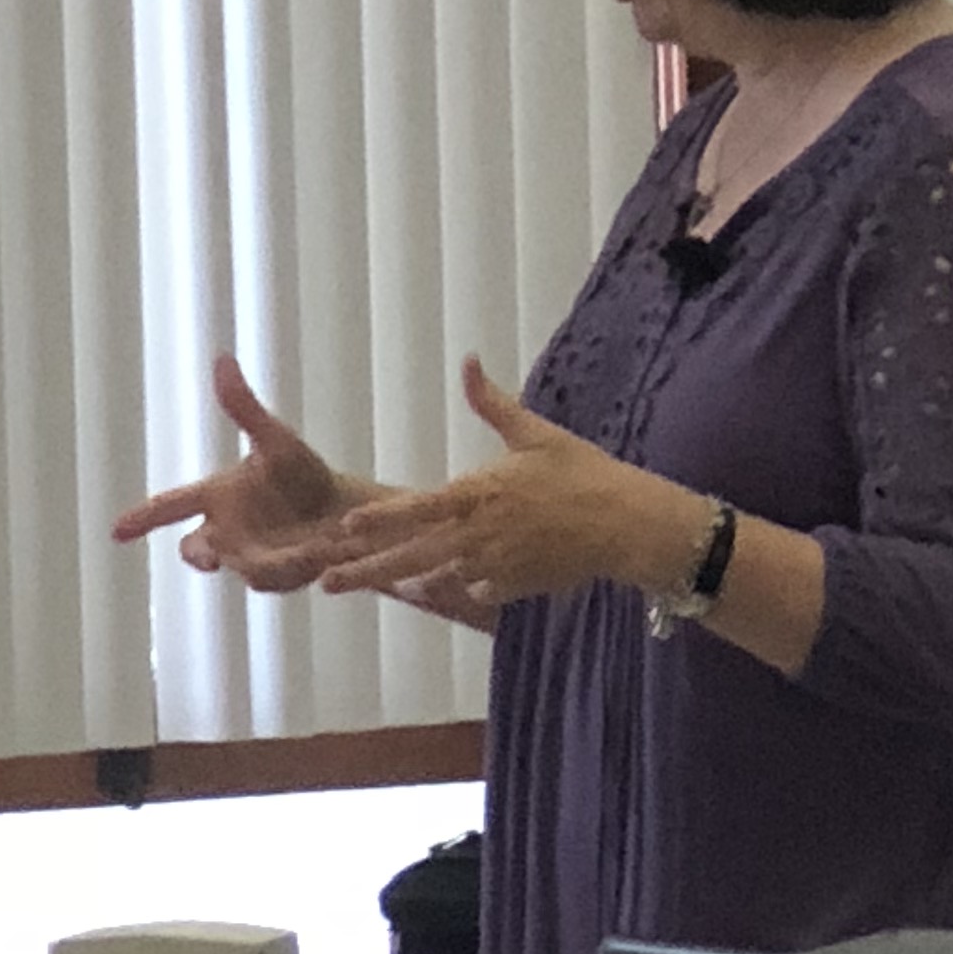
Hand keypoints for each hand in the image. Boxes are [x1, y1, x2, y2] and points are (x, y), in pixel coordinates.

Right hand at [112, 355, 366, 593]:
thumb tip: (221, 358)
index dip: (142, 518)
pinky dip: (292, 567)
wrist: (343, 512)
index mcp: (216, 496)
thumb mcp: (277, 441)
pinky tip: (319, 553)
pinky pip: (273, 579)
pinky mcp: (275, 579)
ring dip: (265, 559)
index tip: (115, 531)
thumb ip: (244, 408)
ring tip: (305, 546)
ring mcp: (247, 559)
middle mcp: (224, 531)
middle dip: (198, 554)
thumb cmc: (304, 475)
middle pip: (194, 548)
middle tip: (206, 558)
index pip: (170, 505)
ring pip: (240, 567)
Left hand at [307, 358, 695, 611]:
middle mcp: (478, 534)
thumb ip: (492, 403)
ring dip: (401, 580)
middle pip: (412, 555)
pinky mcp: (513, 586)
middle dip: (367, 569)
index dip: (379, 521)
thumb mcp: (535, 433)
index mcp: (479, 494)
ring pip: (437, 577)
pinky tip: (427, 591)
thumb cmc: (581, 472)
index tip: (345, 528)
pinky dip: (454, 587)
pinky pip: (474, 589)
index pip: (417, 510)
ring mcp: (494, 565)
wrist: (625, 524)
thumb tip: (468, 361)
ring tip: (364, 584)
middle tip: (327, 581)